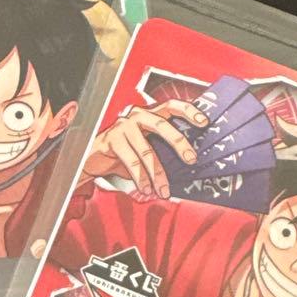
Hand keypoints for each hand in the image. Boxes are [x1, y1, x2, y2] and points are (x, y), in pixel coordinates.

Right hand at [81, 98, 208, 197]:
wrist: (92, 158)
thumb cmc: (123, 153)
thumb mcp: (145, 147)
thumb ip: (162, 150)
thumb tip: (186, 167)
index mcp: (149, 114)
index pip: (172, 106)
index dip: (189, 111)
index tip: (204, 122)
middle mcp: (137, 115)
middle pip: (162, 125)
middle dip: (178, 143)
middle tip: (190, 159)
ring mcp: (123, 126)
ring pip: (146, 150)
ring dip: (157, 174)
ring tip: (163, 191)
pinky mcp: (112, 139)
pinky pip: (131, 161)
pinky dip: (140, 178)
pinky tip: (145, 189)